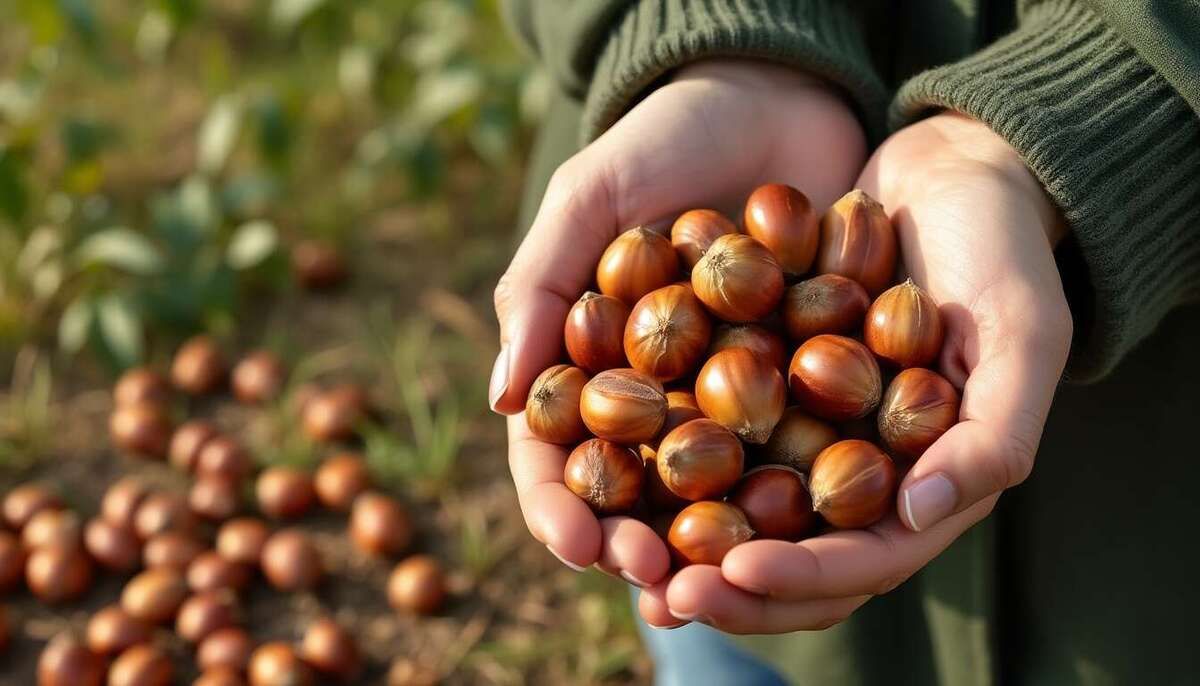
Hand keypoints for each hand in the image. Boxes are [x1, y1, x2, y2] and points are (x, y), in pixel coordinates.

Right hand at [490, 60, 866, 599]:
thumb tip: (500, 400)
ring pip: (714, 487)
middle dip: (636, 541)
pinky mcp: (804, 376)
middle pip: (633, 489)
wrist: (771, 93)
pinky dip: (800, 488)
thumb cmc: (662, 138)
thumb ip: (539, 286)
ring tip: (724, 579)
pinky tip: (809, 527)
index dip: (559, 505)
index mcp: (587, 359)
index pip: (556, 450)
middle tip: (653, 578)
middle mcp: (654, 390)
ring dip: (714, 541)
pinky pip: (798, 442)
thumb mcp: (588, 197)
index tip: (577, 544)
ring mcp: (729, 389)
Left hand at [646, 112, 1072, 632]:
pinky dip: (665, 455)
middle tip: (661, 597)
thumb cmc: (1002, 249)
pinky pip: (709, 430)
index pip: (863, 561)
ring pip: (741, 511)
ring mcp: (808, 430)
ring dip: (685, 544)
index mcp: (925, 483)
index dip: (803, 580)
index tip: (735, 574)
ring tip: (620, 556)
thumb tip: (916, 515)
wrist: (949, 167)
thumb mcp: (1020, 333)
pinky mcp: (764, 383)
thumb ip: (992, 433)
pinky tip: (609, 463)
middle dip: (729, 586)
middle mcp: (858, 472)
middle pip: (790, 556)